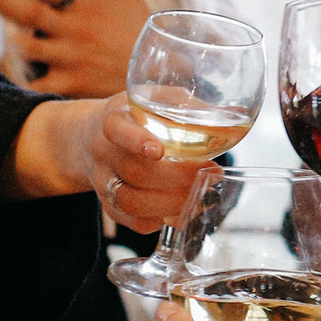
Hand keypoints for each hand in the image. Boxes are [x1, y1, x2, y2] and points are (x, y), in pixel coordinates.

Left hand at [0, 0, 152, 97]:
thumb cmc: (140, 30)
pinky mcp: (70, 85)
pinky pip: (38, 84)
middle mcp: (73, 31)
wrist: (160, 72)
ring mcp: (70, 59)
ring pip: (28, 48)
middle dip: (1, 0)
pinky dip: (20, 82)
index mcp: (84, 7)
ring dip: (4, 40)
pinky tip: (0, 78)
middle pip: (29, 13)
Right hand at [86, 98, 201, 229]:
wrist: (87, 137)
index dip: (136, 141)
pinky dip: (156, 222)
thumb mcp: (152, 98)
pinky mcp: (107, 203)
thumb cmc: (133, 116)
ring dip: (171, 204)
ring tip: (202, 197)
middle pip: (134, 172)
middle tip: (212, 173)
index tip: (159, 150)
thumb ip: (186, 104)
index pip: (117, 131)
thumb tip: (233, 113)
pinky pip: (128, 220)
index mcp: (112, 120)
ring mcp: (102, 181)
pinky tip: (179, 213)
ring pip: (129, 201)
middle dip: (179, 177)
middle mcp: (103, 152)